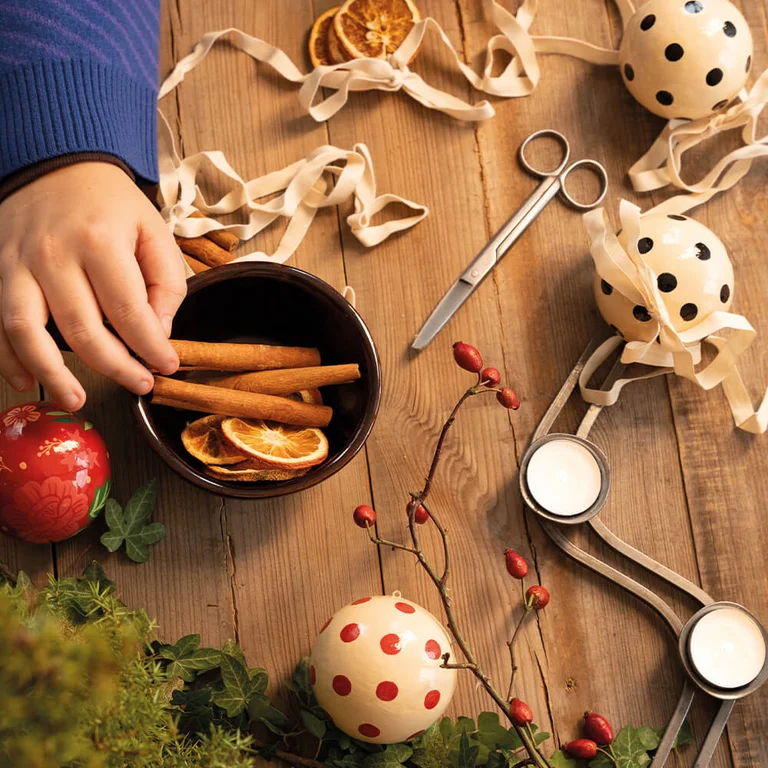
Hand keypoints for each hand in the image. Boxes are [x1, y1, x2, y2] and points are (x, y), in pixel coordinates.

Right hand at [0, 162, 185, 409]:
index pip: (129, 311)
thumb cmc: (112, 206)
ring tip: (76, 401)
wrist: (57, 166)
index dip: (151, 347)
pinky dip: (7, 358)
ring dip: (52, 374)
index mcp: (100, 241)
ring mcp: (16, 264)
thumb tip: (159, 331)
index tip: (167, 365)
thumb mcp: (153, 231)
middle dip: (116, 366)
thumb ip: (166, 282)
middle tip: (141, 384)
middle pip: (82, 329)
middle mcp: (53, 254)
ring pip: (27, 331)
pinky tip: (28, 382)